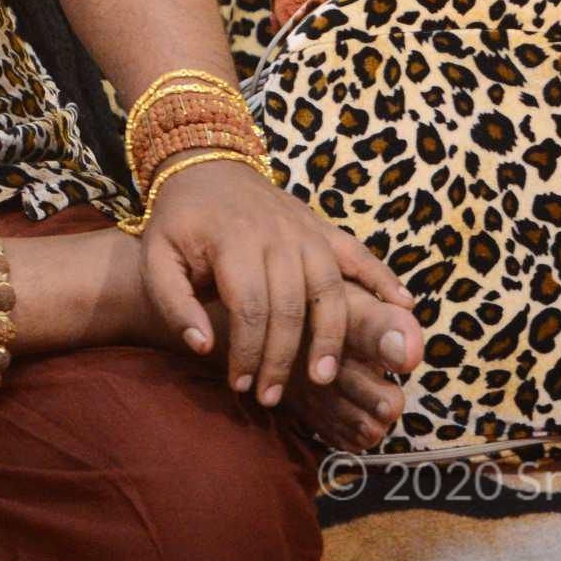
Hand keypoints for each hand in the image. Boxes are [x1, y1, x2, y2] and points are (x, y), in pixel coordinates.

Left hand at [129, 161, 423, 414]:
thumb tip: (203, 346)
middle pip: (292, 307)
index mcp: (235, 241)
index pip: (252, 308)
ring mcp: (306, 229)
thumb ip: (172, 302)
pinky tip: (404, 305)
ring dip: (331, 337)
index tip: (240, 384)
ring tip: (322, 376)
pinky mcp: (323, 227)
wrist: (206, 164)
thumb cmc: (179, 219)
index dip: (248, 353)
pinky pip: (359, 254)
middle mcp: (278, 234)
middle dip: (283, 359)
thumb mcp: (156, 255)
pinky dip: (383, 279)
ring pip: (330, 289)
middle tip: (269, 396)